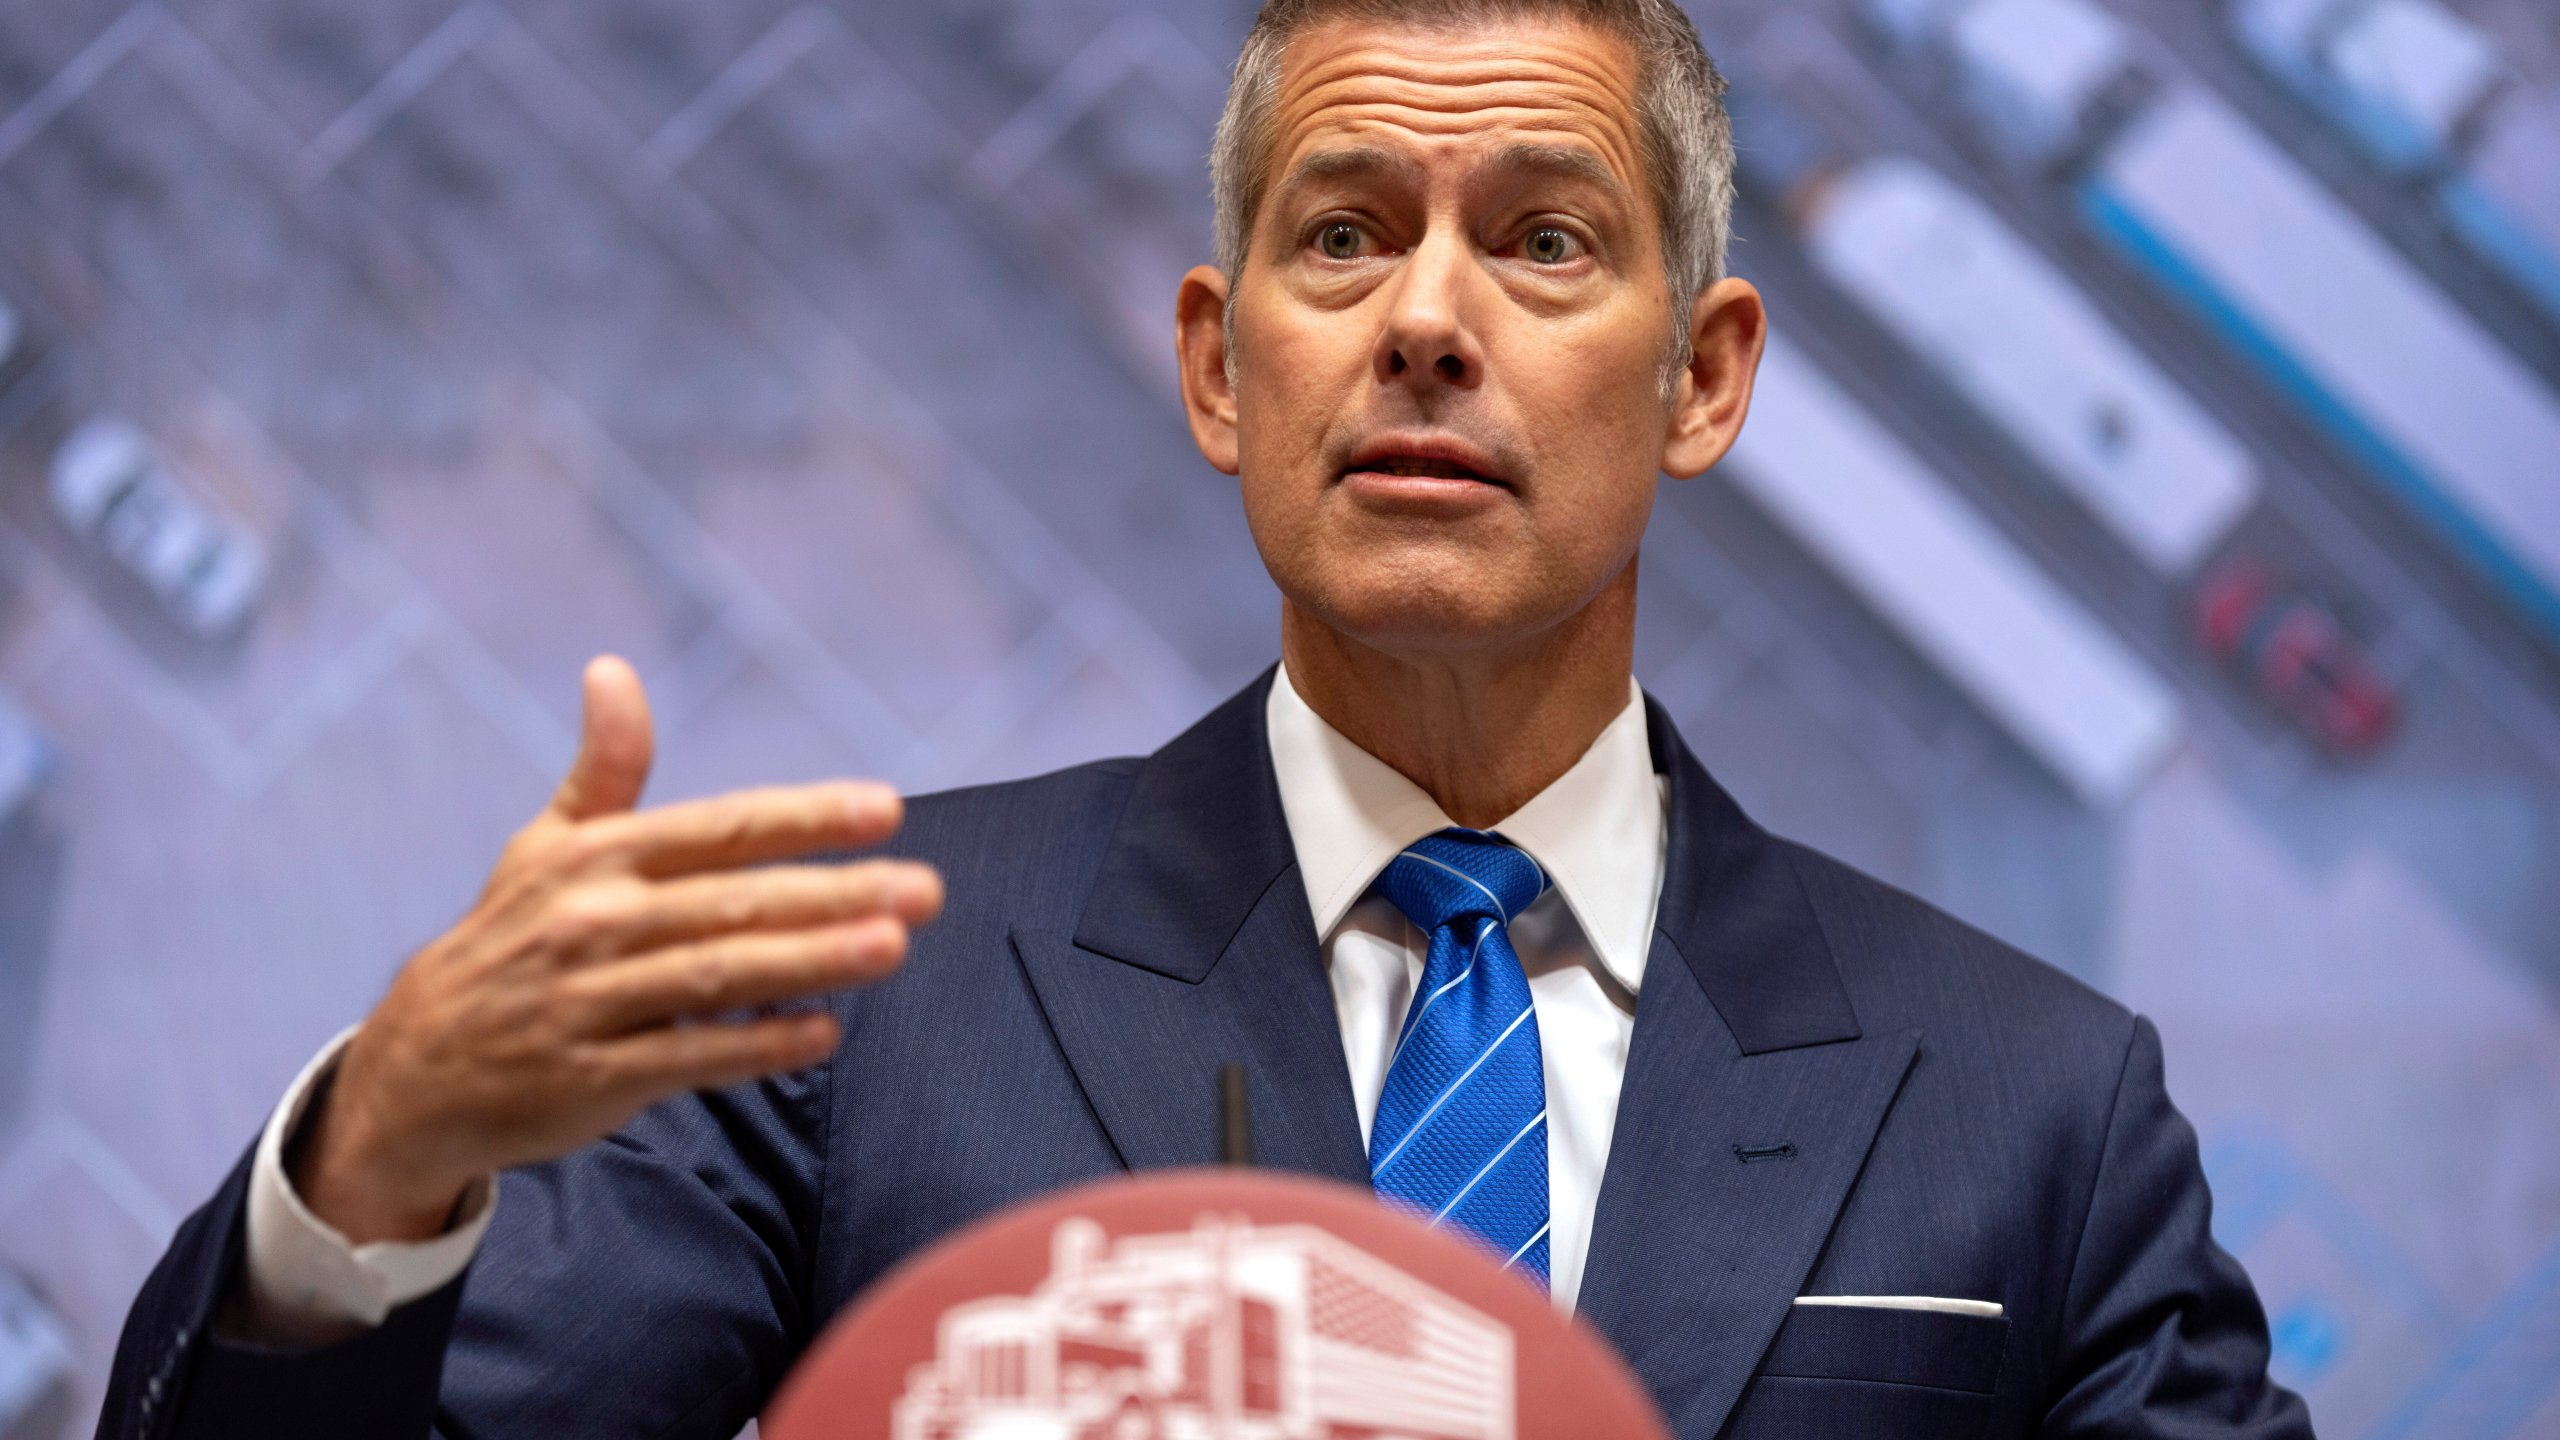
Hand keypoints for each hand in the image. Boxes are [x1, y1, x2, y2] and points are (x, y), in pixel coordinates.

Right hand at [290, 654, 941, 1244]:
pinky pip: (688, 1057)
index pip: (720, 827)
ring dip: (810, 961)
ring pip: (719, 976)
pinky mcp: (591, 1076)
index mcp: (596, 857)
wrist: (414, 1066)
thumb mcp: (545, 846)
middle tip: (925, 889)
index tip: (886, 809)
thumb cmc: (510, 939)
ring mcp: (591, 1001)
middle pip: (734, 901)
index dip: (804, 816)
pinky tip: (823, 1033)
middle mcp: (594, 920)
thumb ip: (604, 768)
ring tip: (892, 947)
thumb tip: (613, 667)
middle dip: (836, 892)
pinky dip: (755, 1046)